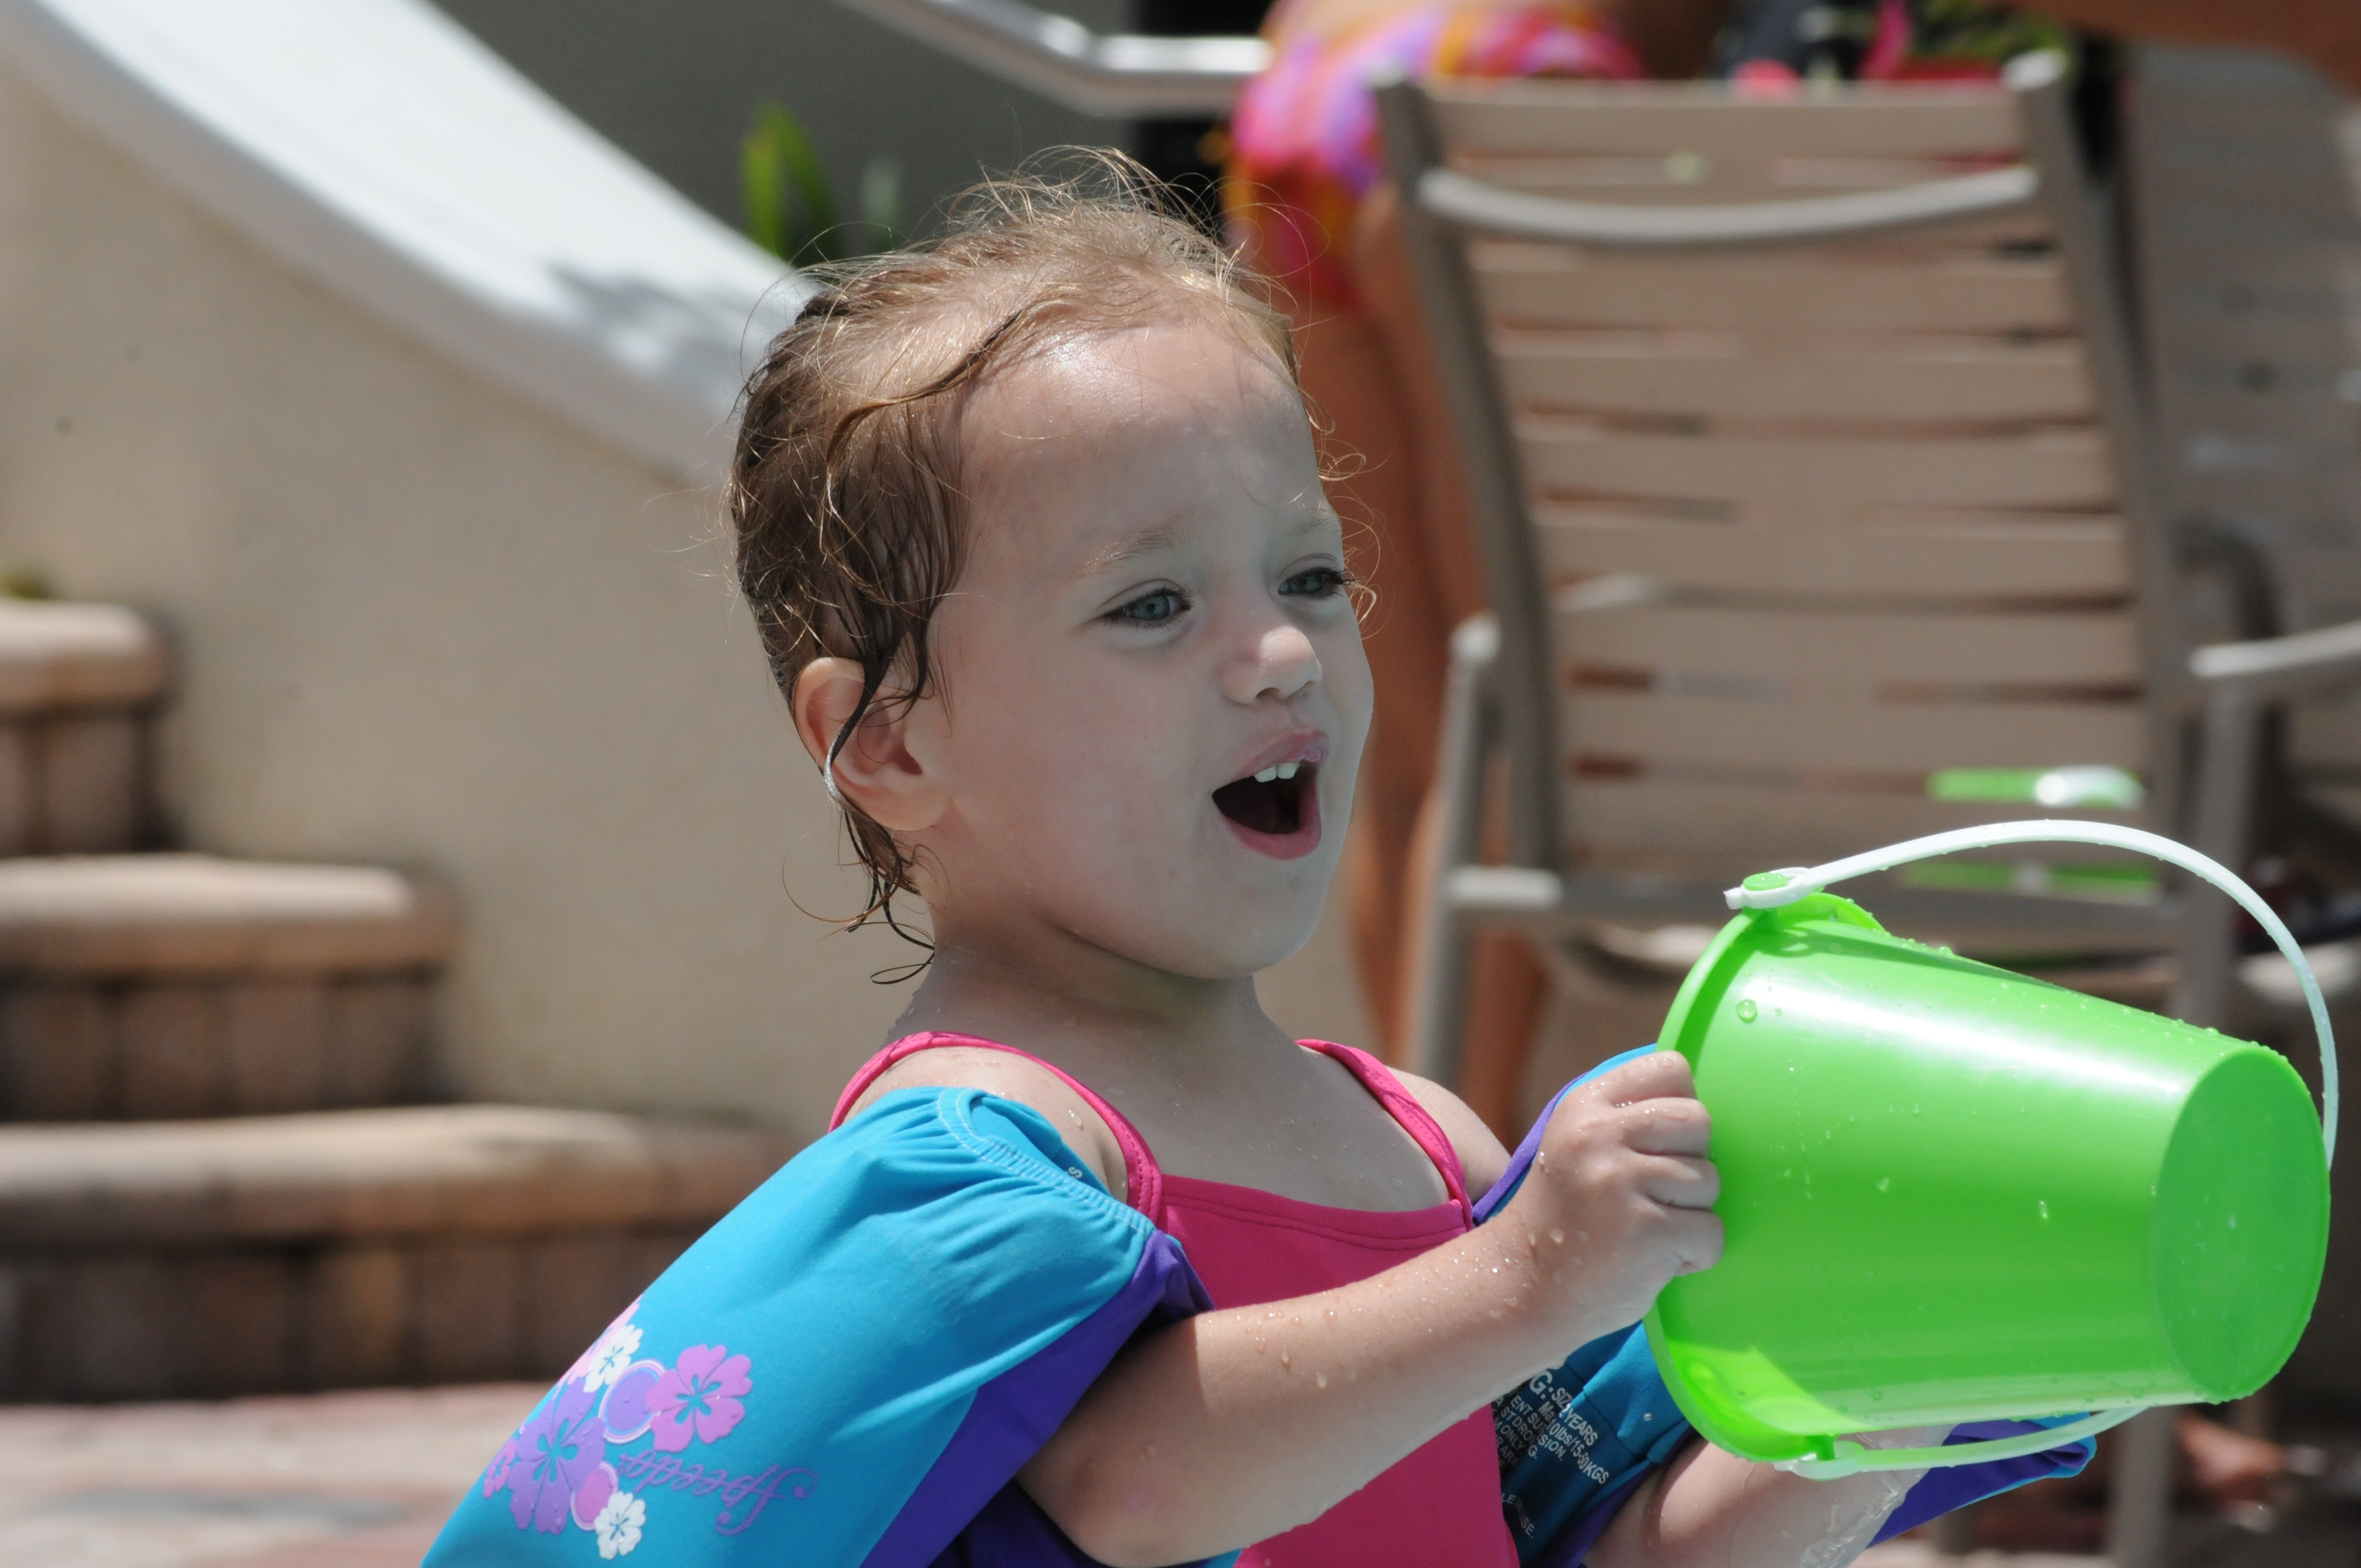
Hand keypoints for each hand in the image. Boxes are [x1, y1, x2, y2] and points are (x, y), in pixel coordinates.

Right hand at [1496, 1052, 1722, 1344]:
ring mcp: (1619, 1182)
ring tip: (1650, 1230)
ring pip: (1710, 1180)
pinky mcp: (1644, 1231)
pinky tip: (1656, 1259)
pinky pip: (1711, 1232)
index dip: (1681, 1106)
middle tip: (1657, 1194)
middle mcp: (1598, 1134)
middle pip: (1699, 1120)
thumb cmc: (1566, 1217)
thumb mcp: (1579, 1145)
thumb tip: (1701, 1109)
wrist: (1522, 1287)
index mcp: (1585, 1104)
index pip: (1671, 1068)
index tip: (1659, 1144)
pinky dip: (1695, 1255)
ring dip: (1691, 1214)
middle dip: (1693, 1161)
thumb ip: (1628, 1119)